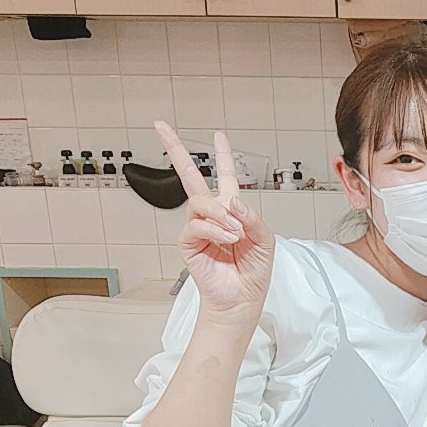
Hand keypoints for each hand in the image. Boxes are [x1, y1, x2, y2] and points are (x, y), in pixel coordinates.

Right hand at [156, 121, 275, 323]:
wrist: (242, 299)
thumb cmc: (253, 271)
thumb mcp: (264, 239)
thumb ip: (251, 216)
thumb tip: (230, 201)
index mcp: (231, 211)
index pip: (225, 178)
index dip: (224, 156)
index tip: (219, 136)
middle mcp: (211, 215)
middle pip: (189, 177)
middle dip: (176, 151)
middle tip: (161, 127)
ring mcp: (197, 228)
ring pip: (200, 203)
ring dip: (221, 216)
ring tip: (236, 234)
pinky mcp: (188, 243)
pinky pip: (197, 226)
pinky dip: (216, 231)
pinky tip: (228, 240)